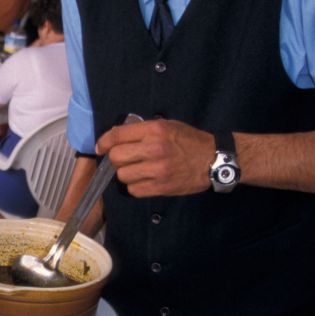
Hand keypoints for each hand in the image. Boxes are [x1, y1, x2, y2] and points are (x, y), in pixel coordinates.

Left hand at [96, 117, 214, 196]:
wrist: (214, 160)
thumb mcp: (168, 125)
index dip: (104, 142)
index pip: (117, 135)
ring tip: (136, 170)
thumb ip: (143, 130)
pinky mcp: (162, 187)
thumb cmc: (190, 140)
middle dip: (115, 159)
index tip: (101, 148)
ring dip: (125, 173)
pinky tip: (143, 180)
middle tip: (123, 159)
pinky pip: (134, 190)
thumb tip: (119, 137)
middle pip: (116, 157)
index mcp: (154, 130)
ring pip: (123, 175)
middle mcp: (154, 149)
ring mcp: (158, 170)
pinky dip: (135, 186)